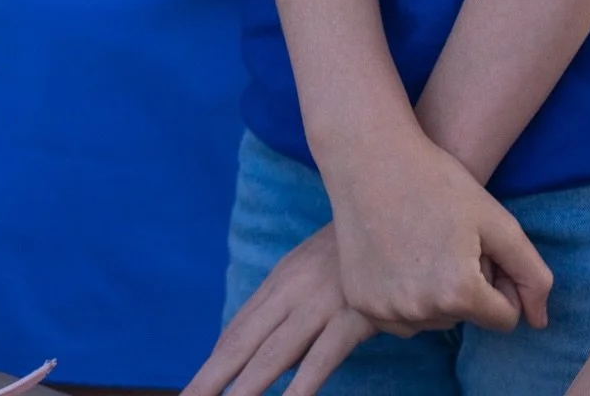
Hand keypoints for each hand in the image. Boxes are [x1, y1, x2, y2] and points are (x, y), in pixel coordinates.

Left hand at [182, 224, 374, 395]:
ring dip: (244, 389)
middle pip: (242, 343)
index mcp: (282, 280)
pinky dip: (302, 384)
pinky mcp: (355, 313)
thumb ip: (288, 303)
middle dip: (210, 379)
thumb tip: (259, 341)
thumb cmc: (359, 248)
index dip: (213, 363)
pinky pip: (323, 356)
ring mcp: (321, 301)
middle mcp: (293, 289)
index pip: (238, 330)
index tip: (192, 389)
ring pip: (273, 353)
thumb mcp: (315, 269)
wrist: (398, 210)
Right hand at [325, 123, 551, 336]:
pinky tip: (396, 252)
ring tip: (421, 242)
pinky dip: (403, 294)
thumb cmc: (437, 181)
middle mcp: (420, 311)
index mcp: (458, 292)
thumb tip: (539, 322)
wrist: (370, 157)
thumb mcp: (496, 219)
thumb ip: (530, 273)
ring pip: (431, 319)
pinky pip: (397, 317)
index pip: (504, 317)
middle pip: (465, 317)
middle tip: (447, 237)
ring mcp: (384, 310)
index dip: (499, 280)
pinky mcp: (360, 303)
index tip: (481, 246)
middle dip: (465, 286)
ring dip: (434, 293)